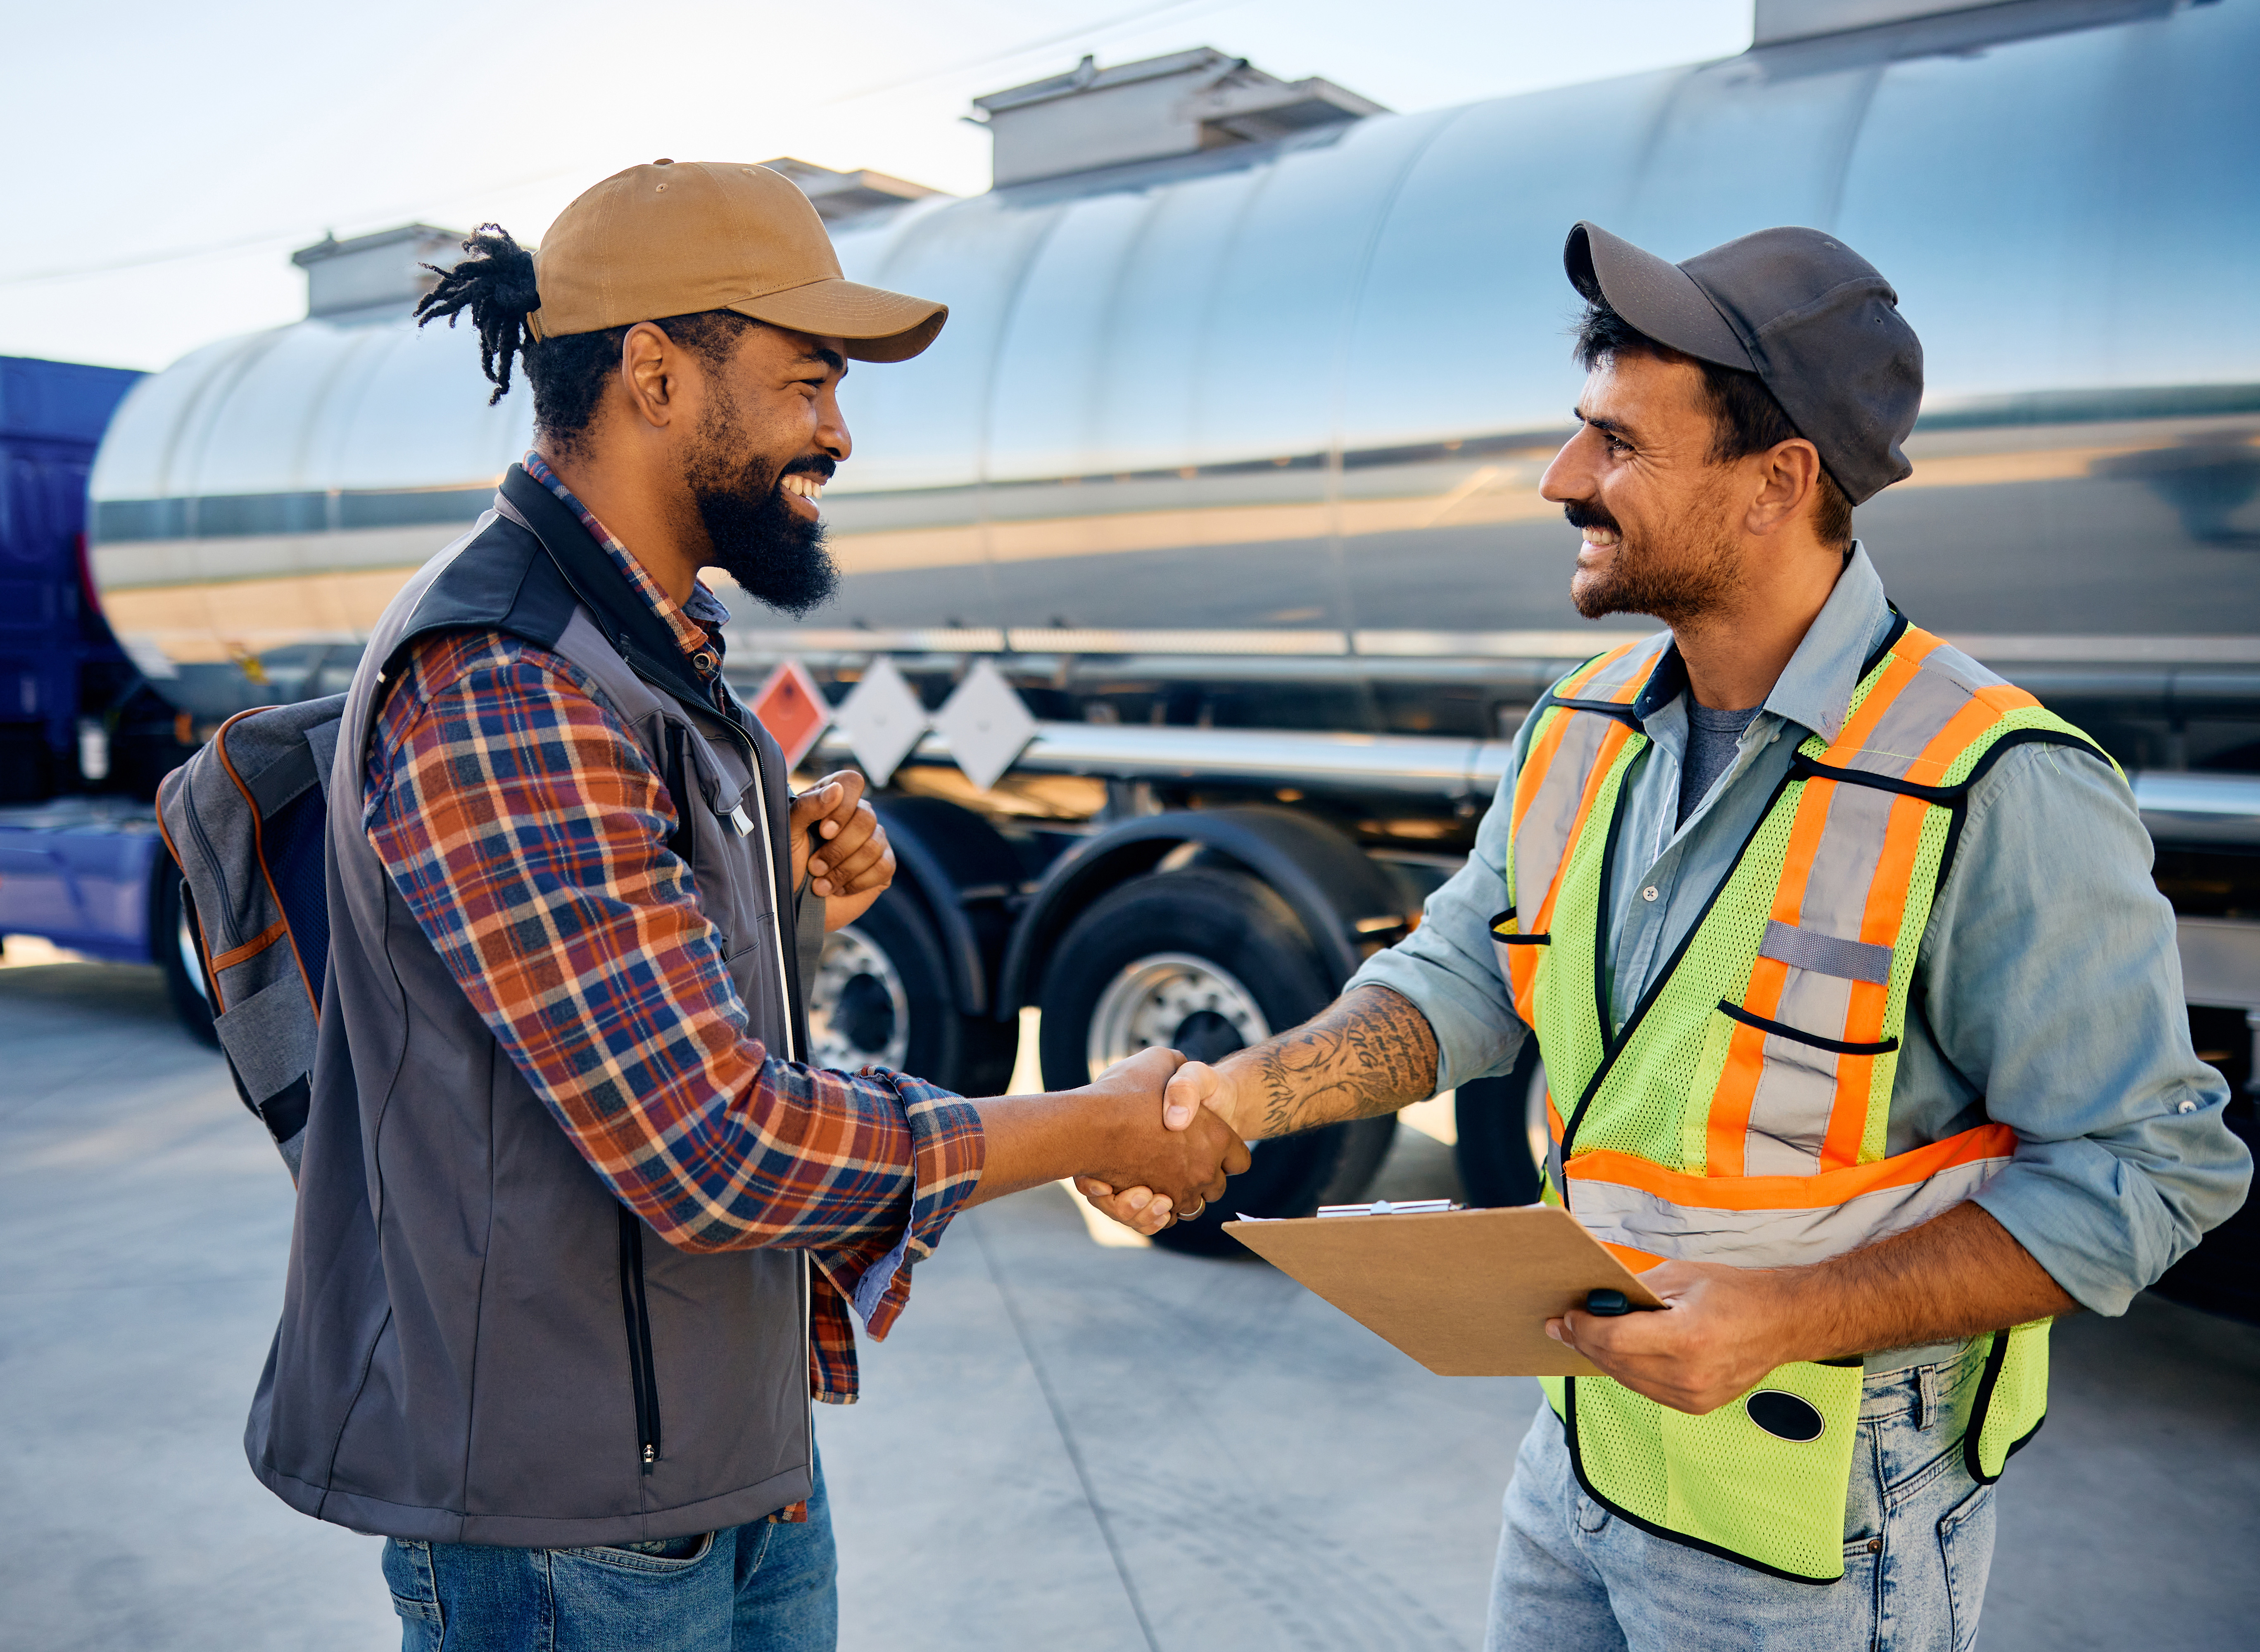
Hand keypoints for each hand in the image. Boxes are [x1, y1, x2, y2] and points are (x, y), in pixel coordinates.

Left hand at [789, 771, 894, 929]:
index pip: (852, 782)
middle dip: (837, 849)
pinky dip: (857, 882)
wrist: (794, 906)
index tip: (823, 831)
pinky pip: (883, 867)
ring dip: (843, 870)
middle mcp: (857, 815)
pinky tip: (840, 888)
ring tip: (821, 884)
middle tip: (814, 867)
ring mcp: (874, 840)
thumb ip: (807, 807)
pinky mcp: (883, 866)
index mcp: (833, 800)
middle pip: (865, 818)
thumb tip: (836, 790)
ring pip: (874, 845)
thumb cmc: (787, 865)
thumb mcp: (788, 834)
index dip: (841, 807)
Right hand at [1075, 1058, 1251, 1235]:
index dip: (1225, 1152)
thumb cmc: (1126, 1091)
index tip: (1207, 1145)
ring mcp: (1180, 1192)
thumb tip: (1183, 1084)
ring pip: (1190, 1205)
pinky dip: (1155, 1212)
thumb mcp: (1162, 1061)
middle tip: (1177, 1159)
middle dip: (1200, 1176)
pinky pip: (1163, 1219)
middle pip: (1215, 1186)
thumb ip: (1181, 1074)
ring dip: (1177, 1195)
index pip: (1239, 1160)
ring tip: (1155, 1177)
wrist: (1091, 1124)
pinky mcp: (1153, 1208)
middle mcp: (1204, 1169)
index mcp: (1216, 1136)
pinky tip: (1141, 1190)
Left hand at [1544, 1258, 1797, 1414]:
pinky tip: (1615, 1353)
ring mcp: (1694, 1396)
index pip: (1615, 1339)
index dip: (1585, 1328)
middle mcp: (1689, 1375)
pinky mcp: (1697, 1406)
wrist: (1781, 1323)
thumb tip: (1595, 1301)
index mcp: (1687, 1338)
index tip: (1566, 1316)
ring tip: (1583, 1338)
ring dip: (1602, 1358)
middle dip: (1585, 1342)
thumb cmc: (1733, 1292)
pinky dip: (1627, 1371)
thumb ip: (1636, 1291)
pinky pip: (1647, 1389)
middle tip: (1562, 1327)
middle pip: (1616, 1363)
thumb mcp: (1681, 1276)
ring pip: (1627, 1380)